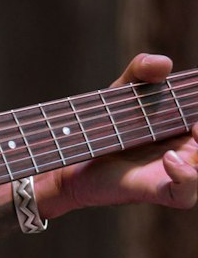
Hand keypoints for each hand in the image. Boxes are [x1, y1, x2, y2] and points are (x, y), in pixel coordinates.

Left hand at [55, 52, 197, 212]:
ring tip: (197, 127)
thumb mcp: (124, 90)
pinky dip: (187, 177)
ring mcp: (175, 173)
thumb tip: (164, 63)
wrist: (72, 150)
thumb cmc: (105, 122)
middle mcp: (186, 150)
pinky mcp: (158, 190)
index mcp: (185, 127)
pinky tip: (169, 158)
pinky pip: (187, 194)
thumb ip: (142, 71)